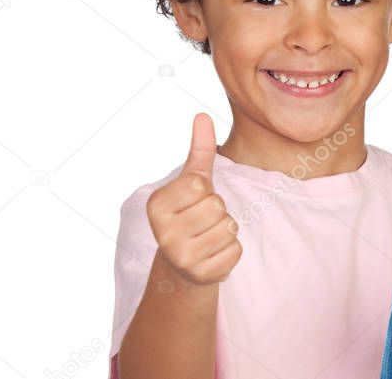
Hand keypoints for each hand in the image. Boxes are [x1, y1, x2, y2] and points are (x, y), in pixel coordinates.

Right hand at [146, 114, 241, 284]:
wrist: (182, 264)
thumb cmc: (190, 213)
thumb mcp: (193, 181)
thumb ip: (200, 149)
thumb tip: (202, 115)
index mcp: (156, 205)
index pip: (200, 184)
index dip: (205, 190)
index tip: (192, 201)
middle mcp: (163, 233)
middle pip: (217, 206)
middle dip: (217, 211)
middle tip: (202, 221)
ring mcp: (181, 257)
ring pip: (228, 227)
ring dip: (225, 230)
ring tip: (207, 236)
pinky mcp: (201, 276)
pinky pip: (235, 251)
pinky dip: (230, 251)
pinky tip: (213, 254)